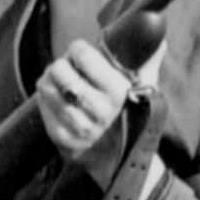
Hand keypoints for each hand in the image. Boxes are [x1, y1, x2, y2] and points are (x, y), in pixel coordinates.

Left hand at [32, 38, 142, 159]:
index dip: (78, 49)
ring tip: (64, 84)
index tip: (82, 54)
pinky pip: (42, 102)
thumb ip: (148, 62)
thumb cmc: (131, 114)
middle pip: (58, 68)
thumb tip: (157, 39)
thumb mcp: (146, 89)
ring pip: (46, 84)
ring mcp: (77, 125)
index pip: (82, 54)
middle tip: (71, 70)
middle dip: (63, 64)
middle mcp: (97, 110)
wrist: (119, 159)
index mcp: (119, 92)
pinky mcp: (60, 136)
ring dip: (51, 79)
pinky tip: (60, 100)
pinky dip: (47, 96)